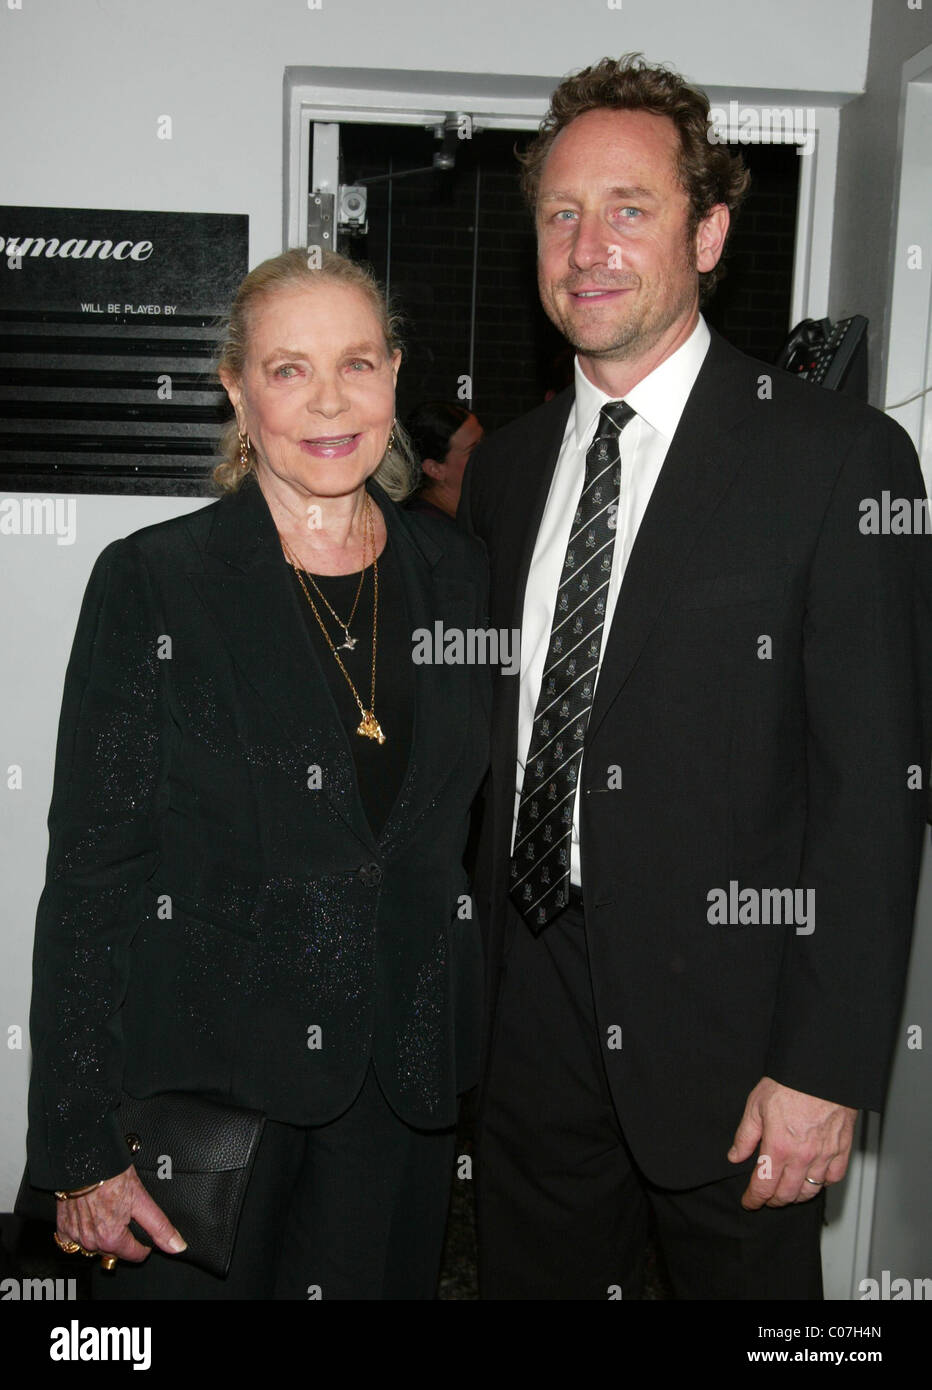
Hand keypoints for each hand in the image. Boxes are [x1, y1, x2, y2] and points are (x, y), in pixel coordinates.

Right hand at [55, 1163, 186, 1261]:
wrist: (83, 1159)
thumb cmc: (111, 1175)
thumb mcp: (142, 1199)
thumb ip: (159, 1226)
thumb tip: (178, 1247)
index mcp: (111, 1239)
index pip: (134, 1255)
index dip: (144, 1245)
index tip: (145, 1236)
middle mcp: (91, 1242)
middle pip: (114, 1250)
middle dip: (123, 1238)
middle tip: (125, 1215)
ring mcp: (75, 1236)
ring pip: (95, 1246)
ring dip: (103, 1236)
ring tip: (109, 1213)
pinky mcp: (63, 1227)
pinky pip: (74, 1239)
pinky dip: (84, 1232)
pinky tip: (91, 1217)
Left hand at [727, 1076, 856, 1209]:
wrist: (820, 1070)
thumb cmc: (789, 1082)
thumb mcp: (756, 1105)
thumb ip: (745, 1136)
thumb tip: (735, 1157)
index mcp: (778, 1147)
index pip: (764, 1186)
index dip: (754, 1199)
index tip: (749, 1202)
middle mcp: (802, 1156)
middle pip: (786, 1194)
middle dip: (773, 1200)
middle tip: (766, 1197)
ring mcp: (824, 1155)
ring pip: (810, 1191)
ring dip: (796, 1196)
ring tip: (787, 1192)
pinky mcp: (842, 1149)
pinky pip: (834, 1178)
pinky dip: (822, 1183)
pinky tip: (814, 1178)